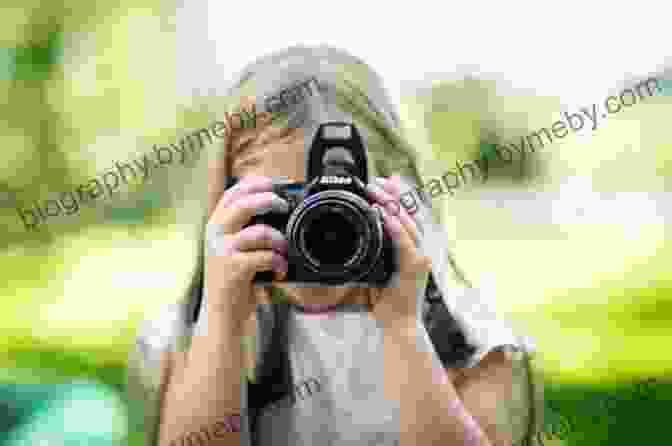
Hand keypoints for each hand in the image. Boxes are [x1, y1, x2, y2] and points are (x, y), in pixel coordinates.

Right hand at [205, 175, 289, 327]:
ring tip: (284, 250)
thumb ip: (248, 229)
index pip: (232, 193)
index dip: (255, 184)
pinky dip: (278, 262)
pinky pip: (264, 256)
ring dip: (279, 239)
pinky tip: (280, 271)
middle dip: (268, 200)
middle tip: (284, 206)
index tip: (274, 184)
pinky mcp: (233, 268)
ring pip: (259, 231)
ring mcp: (222, 250)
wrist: (221, 313)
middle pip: (243, 204)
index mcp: (216, 224)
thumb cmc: (234, 279)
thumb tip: (279, 210)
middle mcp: (215, 233)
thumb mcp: (235, 248)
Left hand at [365, 175, 431, 329]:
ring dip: (391, 205)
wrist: (400, 325)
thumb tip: (360, 237)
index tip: (386, 181)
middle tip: (378, 180)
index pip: (408, 216)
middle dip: (393, 194)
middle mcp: (421, 249)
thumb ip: (374, 253)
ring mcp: (420, 257)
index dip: (398, 196)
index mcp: (413, 249)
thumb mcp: (378, 272)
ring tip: (377, 192)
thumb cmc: (389, 302)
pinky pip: (404, 242)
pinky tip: (385, 216)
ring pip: (408, 223)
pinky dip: (395, 227)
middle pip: (410, 213)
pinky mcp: (415, 267)